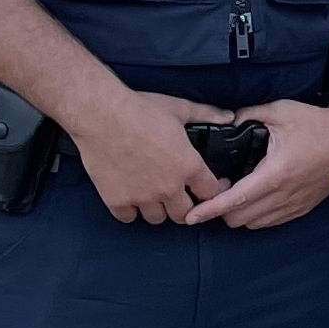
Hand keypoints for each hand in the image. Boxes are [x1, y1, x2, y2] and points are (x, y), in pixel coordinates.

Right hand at [74, 87, 223, 224]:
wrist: (100, 114)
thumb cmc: (138, 110)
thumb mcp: (179, 109)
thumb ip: (207, 115)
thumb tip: (228, 117)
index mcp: (188, 167)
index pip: (211, 193)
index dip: (212, 191)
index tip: (206, 187)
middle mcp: (168, 187)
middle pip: (185, 214)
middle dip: (185, 206)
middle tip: (180, 196)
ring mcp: (142, 196)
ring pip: (157, 218)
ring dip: (158, 209)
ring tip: (154, 196)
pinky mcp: (117, 200)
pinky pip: (128, 217)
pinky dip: (130, 210)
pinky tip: (130, 198)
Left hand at [189, 99, 328, 229]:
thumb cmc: (318, 126)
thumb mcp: (280, 111)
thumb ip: (248, 115)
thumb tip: (226, 120)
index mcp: (275, 174)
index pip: (234, 200)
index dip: (209, 209)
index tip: (192, 215)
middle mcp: (284, 195)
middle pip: (239, 218)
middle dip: (222, 210)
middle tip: (218, 190)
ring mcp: (294, 205)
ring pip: (254, 224)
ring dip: (240, 214)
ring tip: (236, 194)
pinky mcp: (302, 208)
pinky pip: (271, 223)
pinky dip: (257, 216)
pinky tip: (255, 199)